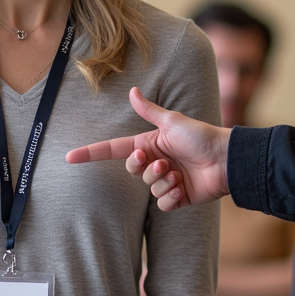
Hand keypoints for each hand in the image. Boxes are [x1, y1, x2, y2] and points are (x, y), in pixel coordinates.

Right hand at [65, 86, 230, 209]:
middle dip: (144, 168)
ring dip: (162, 182)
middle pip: (132, 171)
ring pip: (149, 189)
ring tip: (178, 174)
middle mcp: (155, 162)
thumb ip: (149, 110)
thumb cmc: (201, 136)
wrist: (224, 159)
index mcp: (150, 144)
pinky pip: (163, 204)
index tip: (69, 157)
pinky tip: (184, 188)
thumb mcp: (172, 121)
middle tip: (161, 162)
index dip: (92, 153)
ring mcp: (166, 181)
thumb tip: (132, 91)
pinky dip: (172, 197)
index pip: (114, 150)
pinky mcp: (177, 198)